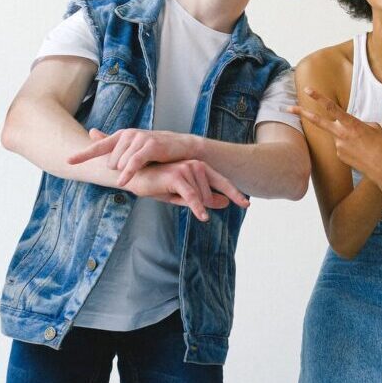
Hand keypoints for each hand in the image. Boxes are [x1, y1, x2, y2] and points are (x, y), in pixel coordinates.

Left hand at [68, 128, 199, 185]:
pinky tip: (122, 182)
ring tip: (144, 169)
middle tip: (136, 169)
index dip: (82, 155)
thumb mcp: (132, 144)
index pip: (98, 147)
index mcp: (121, 135)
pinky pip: (134, 163)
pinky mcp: (150, 146)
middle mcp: (128, 134)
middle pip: (111, 161)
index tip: (68, 161)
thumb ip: (111, 140)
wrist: (184, 147)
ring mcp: (139, 139)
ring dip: (128, 172)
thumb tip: (91, 132)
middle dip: (119, 169)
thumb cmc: (157, 148)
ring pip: (121, 163)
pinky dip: (127, 173)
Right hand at [126, 160, 248, 221]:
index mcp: (201, 168)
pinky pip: (192, 196)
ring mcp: (188, 169)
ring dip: (187, 204)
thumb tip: (225, 203)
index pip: (223, 182)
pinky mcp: (178, 176)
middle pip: (209, 195)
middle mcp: (197, 166)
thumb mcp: (183, 195)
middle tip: (174, 195)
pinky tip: (203, 217)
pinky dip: (198, 208)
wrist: (135, 177)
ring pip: (201, 197)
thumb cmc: (158, 186)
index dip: (235, 194)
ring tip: (168, 193)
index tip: (246, 204)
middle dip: (198, 205)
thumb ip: (204, 198)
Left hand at [288, 94, 381, 187]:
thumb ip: (357, 123)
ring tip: (364, 145)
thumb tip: (347, 127)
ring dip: (347, 137)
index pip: (332, 107)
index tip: (307, 90)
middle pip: (318, 122)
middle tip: (288, 108)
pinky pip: (341, 146)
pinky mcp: (339, 156)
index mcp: (351, 124)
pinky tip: (361, 153)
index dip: (318, 97)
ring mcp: (338, 146)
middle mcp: (341, 134)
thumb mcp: (373, 127)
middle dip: (302, 113)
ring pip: (338, 135)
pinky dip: (350, 147)